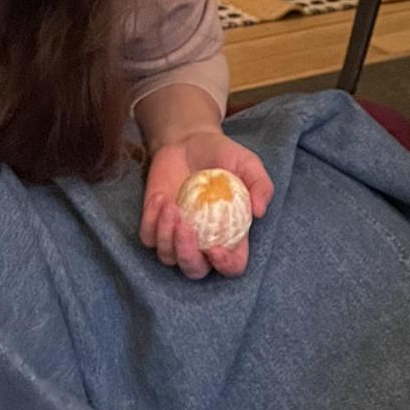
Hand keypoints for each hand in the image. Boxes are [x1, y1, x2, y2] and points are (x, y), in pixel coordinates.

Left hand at [139, 130, 272, 279]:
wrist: (188, 139)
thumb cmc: (222, 155)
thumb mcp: (248, 165)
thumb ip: (261, 185)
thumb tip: (259, 212)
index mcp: (230, 235)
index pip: (231, 266)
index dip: (225, 265)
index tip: (215, 249)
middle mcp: (203, 241)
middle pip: (194, 270)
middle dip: (188, 256)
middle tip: (185, 228)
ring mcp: (175, 235)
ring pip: (167, 257)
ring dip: (166, 236)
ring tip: (171, 205)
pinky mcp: (154, 223)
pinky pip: (148, 237)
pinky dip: (151, 222)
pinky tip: (160, 198)